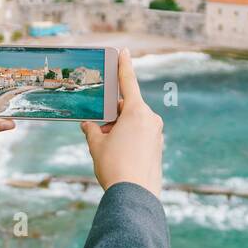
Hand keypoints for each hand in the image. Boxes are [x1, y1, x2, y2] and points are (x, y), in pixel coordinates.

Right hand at [80, 48, 162, 196]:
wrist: (135, 197)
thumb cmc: (115, 167)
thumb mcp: (96, 145)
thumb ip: (92, 130)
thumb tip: (90, 126)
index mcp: (136, 112)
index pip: (128, 82)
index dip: (124, 65)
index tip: (124, 51)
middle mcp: (150, 119)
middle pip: (128, 106)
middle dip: (112, 113)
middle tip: (97, 125)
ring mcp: (156, 134)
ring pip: (133, 122)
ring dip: (119, 127)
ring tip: (105, 145)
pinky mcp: (158, 147)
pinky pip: (140, 134)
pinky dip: (127, 137)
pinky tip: (116, 153)